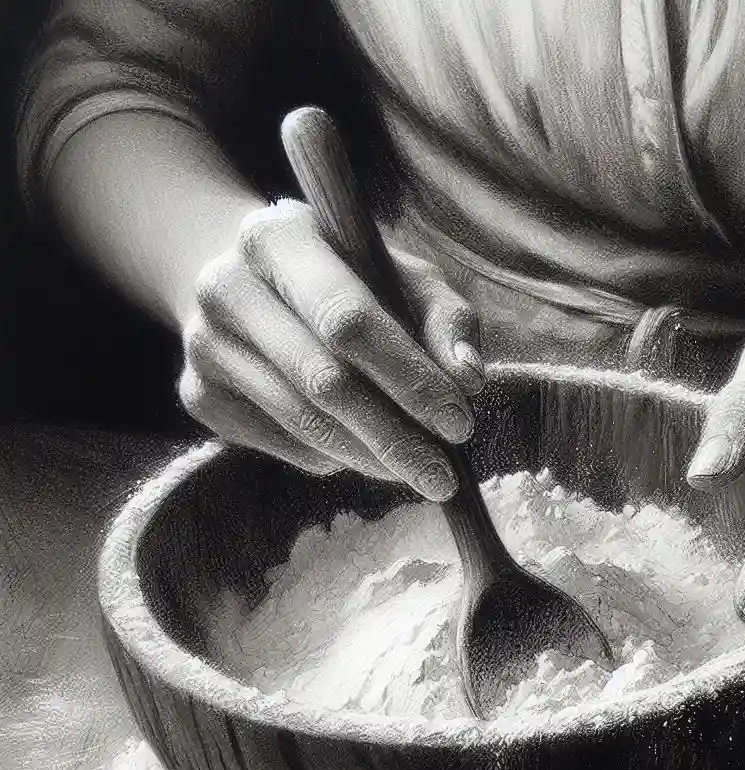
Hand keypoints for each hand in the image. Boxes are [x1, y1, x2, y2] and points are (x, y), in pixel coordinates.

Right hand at [178, 199, 484, 498]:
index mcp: (277, 238)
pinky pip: (280, 444)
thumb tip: (469, 378)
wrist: (242, 278)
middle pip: (324, 381)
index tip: (458, 423)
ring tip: (416, 471)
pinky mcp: (197, 395)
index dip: (409, 377)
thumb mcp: (400, 275)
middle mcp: (225, 287)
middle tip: (443, 478)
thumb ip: (443, 318)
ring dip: (369, 457)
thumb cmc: (343, 277)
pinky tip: (362, 451)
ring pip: (302, 422)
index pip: (348, 319)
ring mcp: (203, 345)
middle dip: (394, 438)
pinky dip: (331, 458)